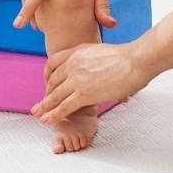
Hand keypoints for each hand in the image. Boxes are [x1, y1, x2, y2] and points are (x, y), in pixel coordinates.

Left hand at [33, 42, 150, 123]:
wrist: (135, 61)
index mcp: (77, 52)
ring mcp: (77, 79)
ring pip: (54, 96)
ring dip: (44, 107)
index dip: (47, 76)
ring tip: (37, 114)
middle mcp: (73, 64)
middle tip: (42, 103)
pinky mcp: (83, 94)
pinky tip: (46, 120)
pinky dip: (53, 115)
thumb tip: (94, 68)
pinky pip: (63, 107)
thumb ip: (91, 59)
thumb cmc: (126, 58)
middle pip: (52, 81)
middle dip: (46, 94)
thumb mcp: (100, 52)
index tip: (47, 84)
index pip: (53, 63)